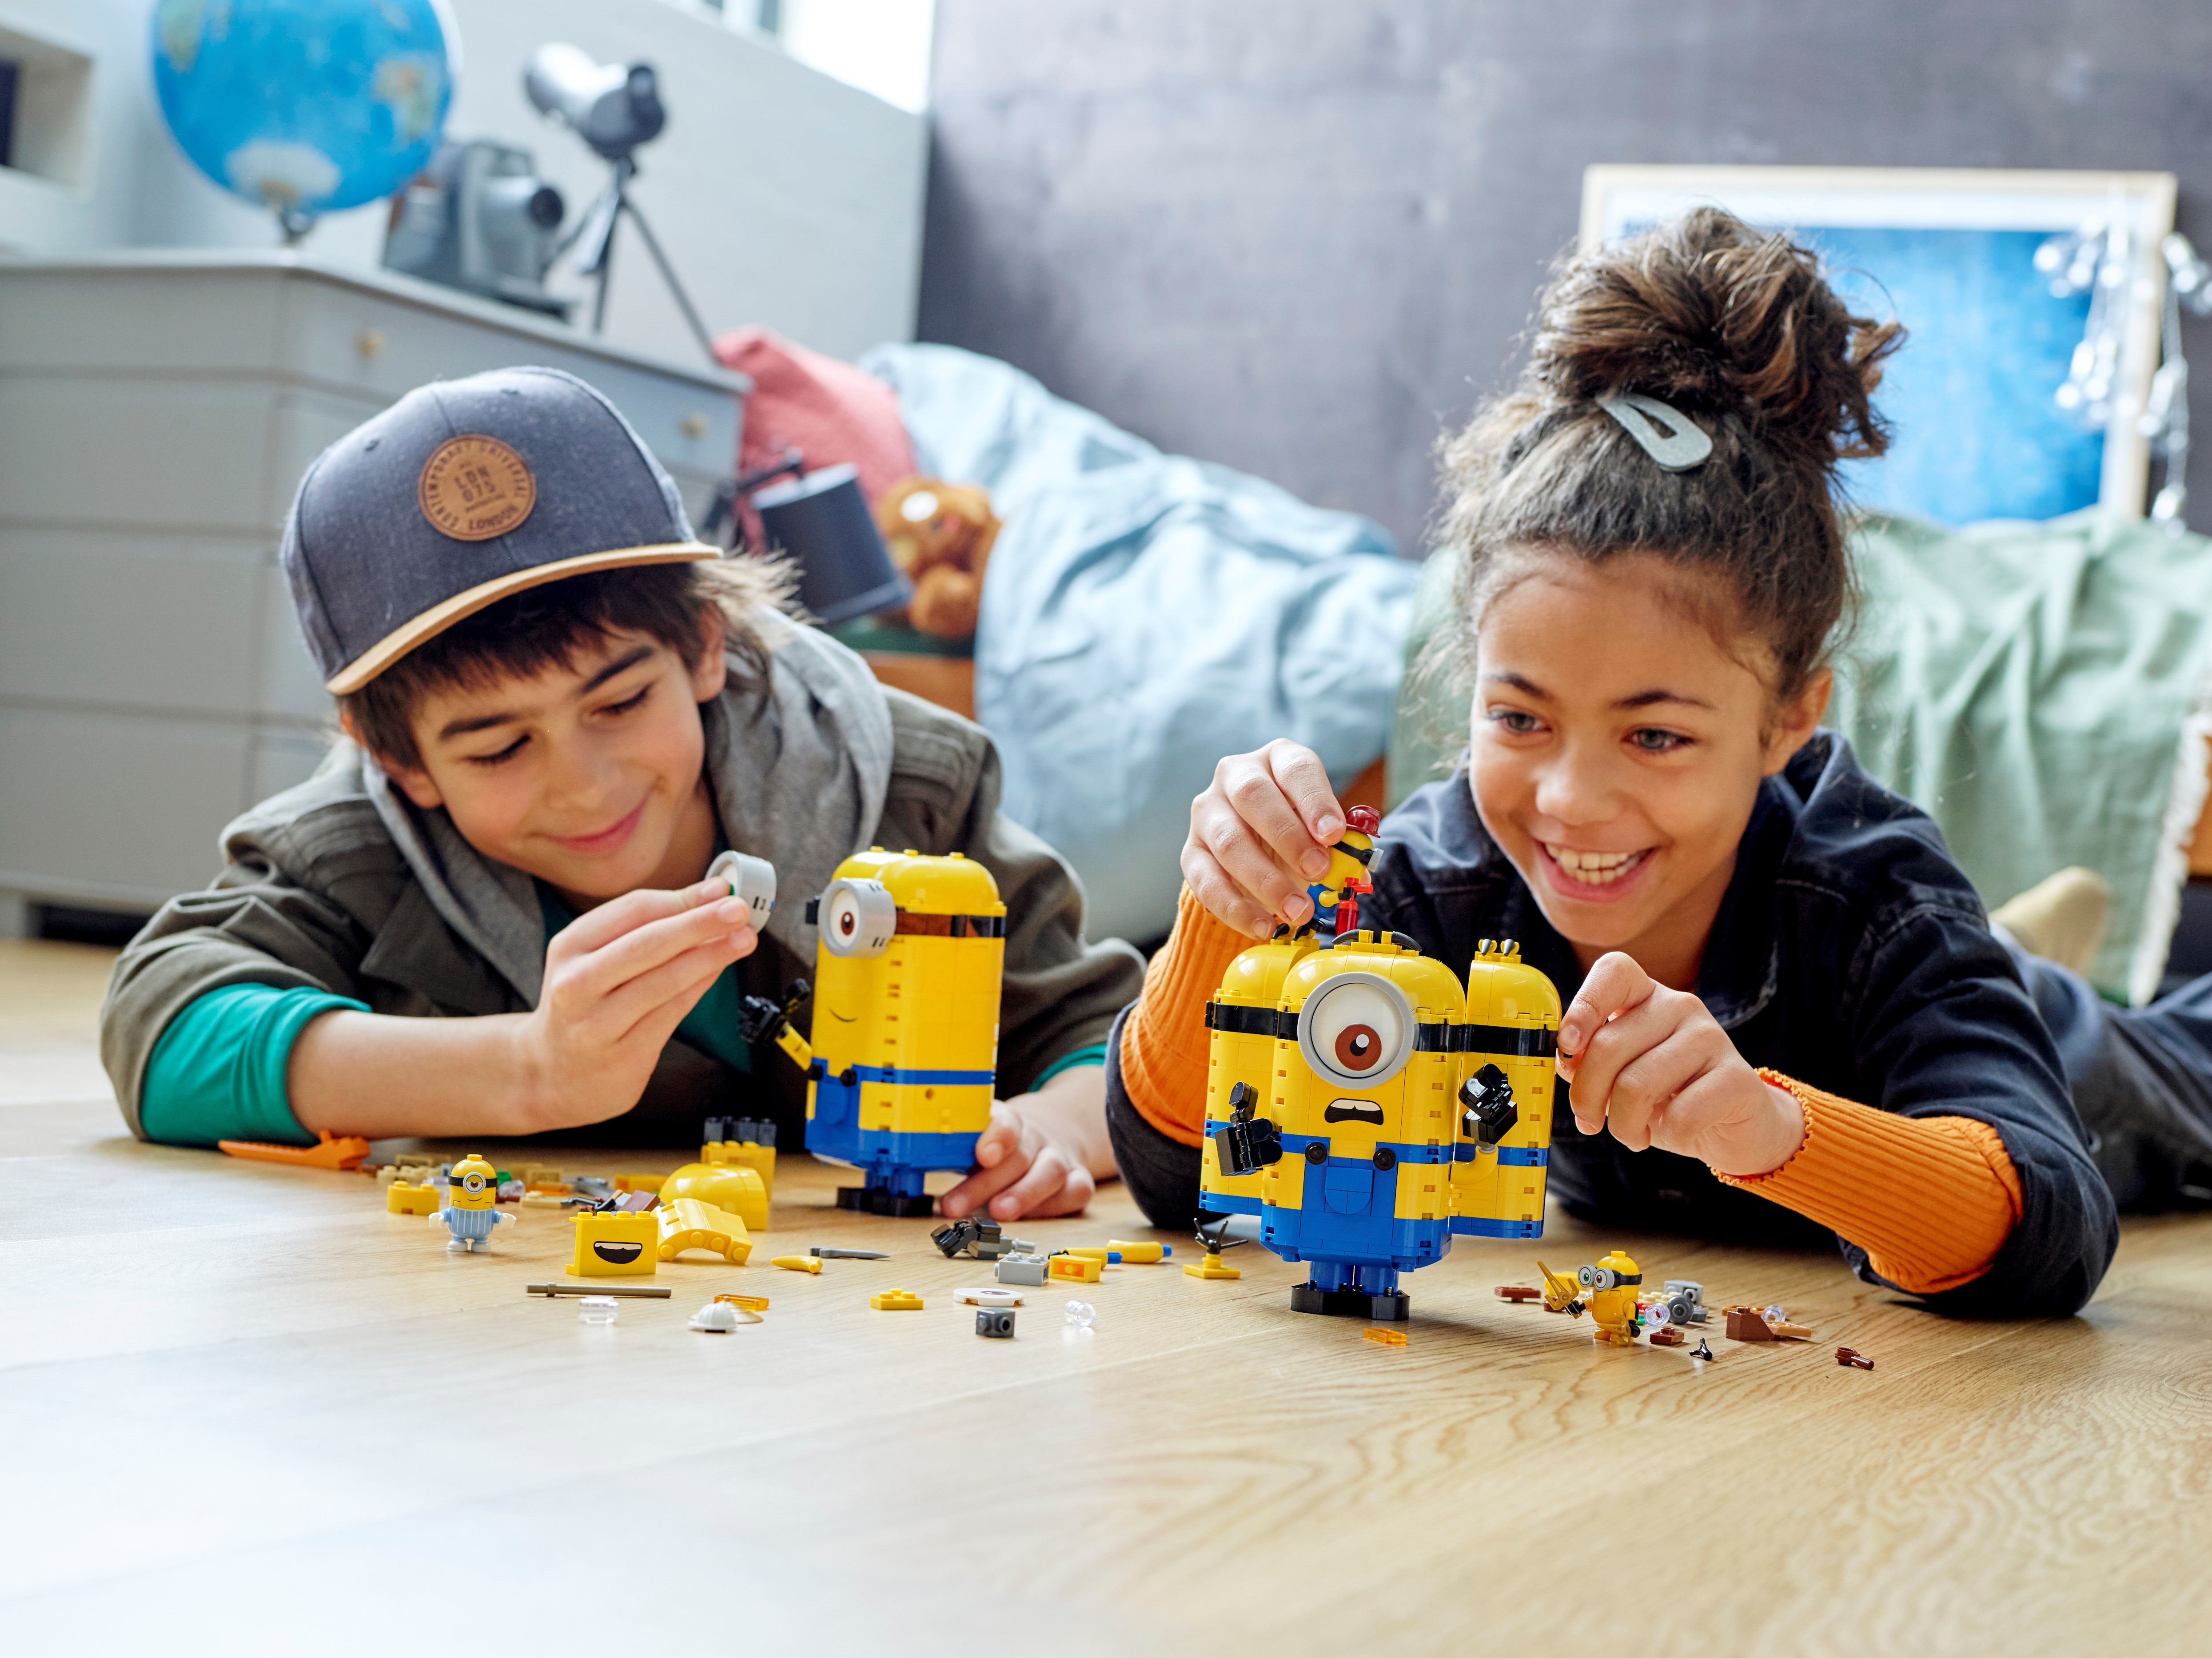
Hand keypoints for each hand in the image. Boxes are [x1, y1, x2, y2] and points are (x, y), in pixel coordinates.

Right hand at [510, 876, 759, 1131]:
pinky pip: (671, 1014)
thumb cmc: (586, 1003)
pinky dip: (699, 988)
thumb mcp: (595, 958)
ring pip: (663, 982)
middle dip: (698, 923)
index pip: (632, 912)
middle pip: (647, 944)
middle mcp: (576, 984)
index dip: (682, 899)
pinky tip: (720, 970)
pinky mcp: (624, 1056)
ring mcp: (597, 1024)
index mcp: (569, 947)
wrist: (553, 1074)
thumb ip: (647, 928)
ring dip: (710, 957)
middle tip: (739, 909)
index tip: (721, 889)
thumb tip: (711, 896)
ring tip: (744, 940)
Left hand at [939, 1065, 1113, 1220]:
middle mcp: (1037, 1137)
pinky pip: (1076, 1190)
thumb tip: (913, 1166)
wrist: (1053, 1132)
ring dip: (1023, 1195)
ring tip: (997, 1214)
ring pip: (1051, 1171)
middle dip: (987, 1183)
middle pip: (1019, 1155)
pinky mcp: (1079, 1180)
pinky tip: (1031, 1218)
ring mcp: (1061, 1157)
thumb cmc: (1000, 1147)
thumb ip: (953, 1150)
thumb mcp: (974, 1140)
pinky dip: (1055, 1205)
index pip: (1006, 1121)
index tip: (981, 1155)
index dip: (997, 1136)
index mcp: (1009, 1121)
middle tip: (957, 1207)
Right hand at [1184, 739, 1345, 937]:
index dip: (1315, 800)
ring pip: (1228, 841)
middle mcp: (1235, 775)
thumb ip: (1338, 844)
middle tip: (1318, 872)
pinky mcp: (1191, 851)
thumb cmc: (1299, 832)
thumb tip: (1352, 869)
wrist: (1257, 850)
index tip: (1334, 834)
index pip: (1295, 769)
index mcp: (1277, 760)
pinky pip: (1205, 880)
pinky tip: (1264, 925)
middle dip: (1288, 838)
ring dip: (1266, 881)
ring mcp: (1208, 812)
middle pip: (1253, 796)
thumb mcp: (1321, 830)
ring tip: (1298, 910)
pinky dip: (1236, 908)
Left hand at [1555, 952, 1804, 1177]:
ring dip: (1622, 1124)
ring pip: (1637, 1085)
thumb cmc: (1669, 1095)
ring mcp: (1712, 1037)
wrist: (1735, 1125)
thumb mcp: (1620, 1074)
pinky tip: (1667, 1132)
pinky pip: (1680, 1114)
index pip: (1615, 972)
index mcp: (1647, 996)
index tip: (1567, 1045)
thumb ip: (1589, 1060)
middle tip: (1591, 1121)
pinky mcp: (1737, 1078)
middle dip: (1587, 1095)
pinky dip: (1663, 1134)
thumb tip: (1563, 1059)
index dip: (1583, 1006)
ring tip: (1630, 1133)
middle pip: (1609, 1045)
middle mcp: (1680, 1006)